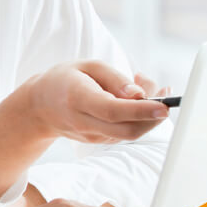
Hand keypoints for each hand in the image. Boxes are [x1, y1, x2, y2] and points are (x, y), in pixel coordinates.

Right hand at [0, 61, 168, 197]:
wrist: (39, 107)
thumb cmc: (65, 80)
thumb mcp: (87, 66)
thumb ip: (115, 78)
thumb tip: (140, 94)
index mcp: (77, 98)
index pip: (112, 110)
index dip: (140, 110)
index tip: (164, 106)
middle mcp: (83, 122)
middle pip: (127, 129)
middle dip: (153, 117)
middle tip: (166, 96)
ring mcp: (91, 136)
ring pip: (130, 133)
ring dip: (149, 116)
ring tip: (151, 88)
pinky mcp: (99, 141)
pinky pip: (126, 132)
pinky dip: (141, 119)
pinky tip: (142, 99)